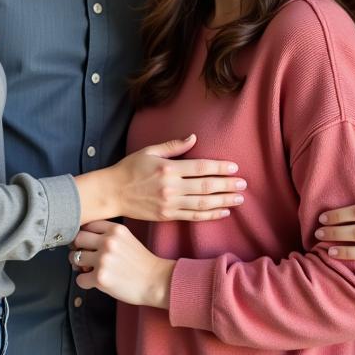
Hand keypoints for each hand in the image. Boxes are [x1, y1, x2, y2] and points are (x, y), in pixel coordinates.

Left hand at [70, 221, 173, 307]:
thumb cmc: (142, 263)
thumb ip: (108, 235)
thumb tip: (83, 241)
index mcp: (116, 230)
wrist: (156, 282)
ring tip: (91, 269)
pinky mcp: (100, 278)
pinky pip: (79, 279)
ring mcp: (103, 260)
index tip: (88, 243)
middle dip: (79, 248)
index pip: (88, 225)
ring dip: (80, 265)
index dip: (86, 235)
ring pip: (75, 258)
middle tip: (85, 257)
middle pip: (78, 239)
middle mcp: (108, 242)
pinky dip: (85, 282)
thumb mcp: (127, 239)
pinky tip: (96, 281)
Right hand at [75, 134, 245, 223]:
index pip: (200, 168)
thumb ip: (173, 146)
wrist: (111, 193)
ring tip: (238, 199)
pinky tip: (223, 212)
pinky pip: (193, 217)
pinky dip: (210, 215)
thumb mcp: (149, 151)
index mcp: (168, 169)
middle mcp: (171, 188)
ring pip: (202, 204)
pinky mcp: (167, 216)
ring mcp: (169, 204)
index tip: (234, 167)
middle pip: (205, 187)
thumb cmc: (129, 168)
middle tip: (243, 184)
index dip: (219, 168)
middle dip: (227, 185)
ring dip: (223, 201)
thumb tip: (193, 137)